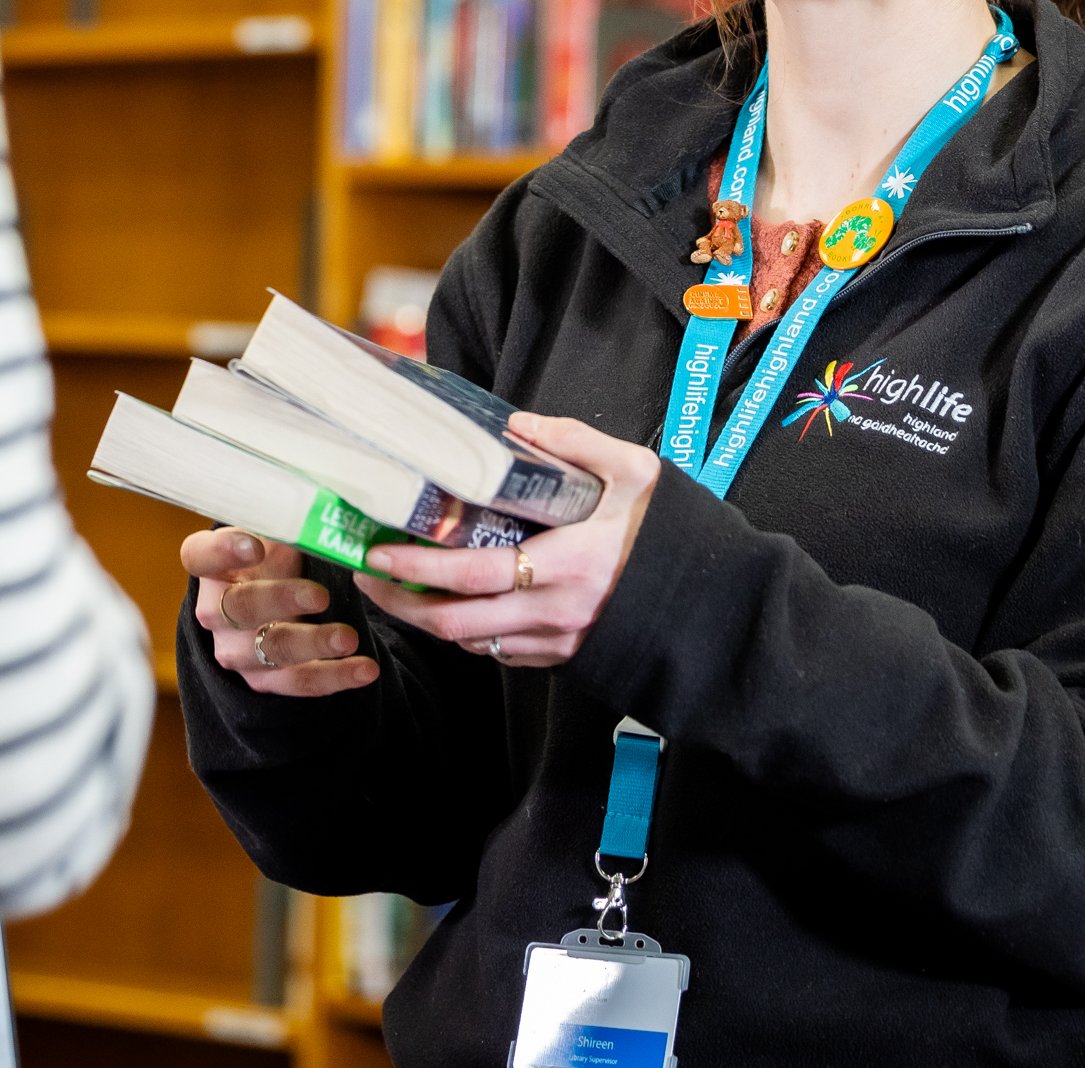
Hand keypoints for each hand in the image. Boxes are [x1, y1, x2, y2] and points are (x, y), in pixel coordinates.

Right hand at [183, 527, 379, 697]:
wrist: (275, 603)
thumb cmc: (277, 558)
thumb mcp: (279, 534)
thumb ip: (294, 516)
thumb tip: (336, 496)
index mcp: (214, 567)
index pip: (199, 556)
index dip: (222, 551)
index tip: (254, 544)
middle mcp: (216, 611)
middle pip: (238, 608)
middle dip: (281, 600)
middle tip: (320, 594)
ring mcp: (237, 650)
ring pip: (270, 650)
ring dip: (312, 644)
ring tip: (349, 638)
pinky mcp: (264, 680)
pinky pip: (296, 683)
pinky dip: (334, 677)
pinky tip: (365, 669)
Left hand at [356, 415, 659, 669]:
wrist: (715, 600)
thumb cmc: (675, 534)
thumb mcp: (636, 473)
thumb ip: (577, 444)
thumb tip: (519, 426)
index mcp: (567, 564)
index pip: (473, 575)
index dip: (419, 567)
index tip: (379, 550)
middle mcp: (555, 612)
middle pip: (455, 623)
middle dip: (401, 603)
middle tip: (368, 574)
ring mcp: (559, 641)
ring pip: (472, 643)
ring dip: (428, 620)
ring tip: (399, 588)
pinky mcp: (565, 658)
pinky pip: (501, 652)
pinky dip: (469, 632)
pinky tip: (457, 606)